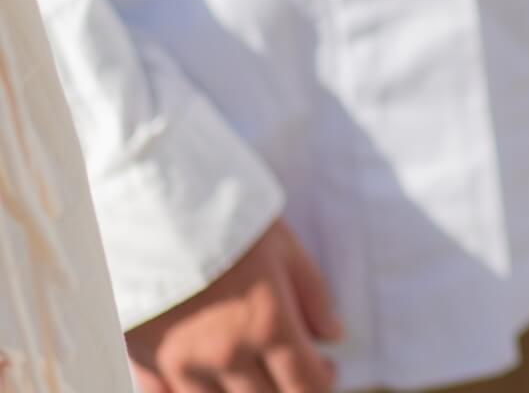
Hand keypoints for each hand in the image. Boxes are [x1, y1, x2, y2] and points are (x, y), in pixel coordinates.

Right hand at [128, 219, 341, 392]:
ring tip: (255, 375)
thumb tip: (333, 336)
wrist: (151, 206)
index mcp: (266, 326)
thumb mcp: (285, 248)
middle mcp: (224, 355)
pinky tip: (208, 381)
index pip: (306, 386)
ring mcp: (180, 365)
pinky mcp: (142, 361)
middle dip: (288, 390)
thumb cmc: (225, 220)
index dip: (324, 382)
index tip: (327, 368)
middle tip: (294, 369)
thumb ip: (313, 297)